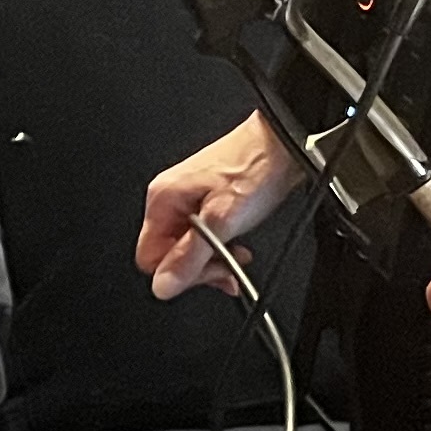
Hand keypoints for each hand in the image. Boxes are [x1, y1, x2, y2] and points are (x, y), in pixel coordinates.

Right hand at [139, 116, 303, 298]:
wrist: (280, 144)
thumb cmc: (253, 168)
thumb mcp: (221, 221)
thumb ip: (190, 257)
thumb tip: (162, 286)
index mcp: (162, 200)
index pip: (150, 258)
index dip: (180, 273)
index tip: (210, 273)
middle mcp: (169, 198)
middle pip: (168, 254)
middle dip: (200, 267)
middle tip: (228, 268)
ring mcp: (186, 199)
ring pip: (187, 246)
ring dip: (213, 258)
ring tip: (238, 254)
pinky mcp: (204, 200)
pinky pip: (201, 235)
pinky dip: (219, 245)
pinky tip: (237, 243)